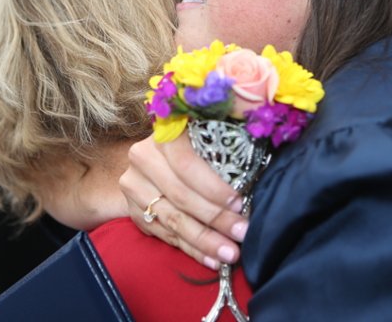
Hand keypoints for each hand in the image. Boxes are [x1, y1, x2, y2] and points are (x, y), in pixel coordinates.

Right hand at [119, 132, 248, 269]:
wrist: (159, 157)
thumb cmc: (198, 145)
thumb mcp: (209, 136)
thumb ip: (229, 140)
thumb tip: (258, 154)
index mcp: (164, 133)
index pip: (187, 164)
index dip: (213, 188)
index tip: (239, 204)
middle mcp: (143, 157)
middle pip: (181, 195)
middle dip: (215, 219)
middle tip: (241, 234)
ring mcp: (134, 184)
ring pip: (172, 219)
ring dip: (204, 240)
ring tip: (228, 254)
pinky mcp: (133, 209)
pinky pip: (164, 234)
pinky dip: (190, 248)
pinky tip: (210, 258)